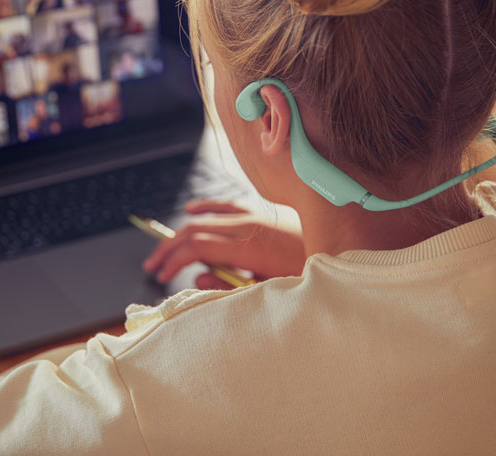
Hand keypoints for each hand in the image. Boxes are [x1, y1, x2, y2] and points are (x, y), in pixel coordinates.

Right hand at [142, 200, 306, 289]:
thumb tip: (199, 276)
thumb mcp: (270, 291)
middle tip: (152, 266)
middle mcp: (248, 226)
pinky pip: (227, 205)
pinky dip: (206, 207)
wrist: (343, 248)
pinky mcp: (262, 213)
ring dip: (181, 233)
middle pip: (195, 230)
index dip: (174, 260)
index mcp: (249, 247)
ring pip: (207, 218)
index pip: (198, 246)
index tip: (162, 276)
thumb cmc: (309, 275)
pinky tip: (191, 209)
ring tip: (163, 249)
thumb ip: (231, 286)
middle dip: (169, 248)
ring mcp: (254, 216)